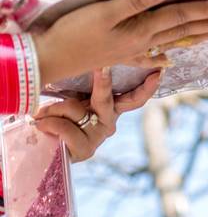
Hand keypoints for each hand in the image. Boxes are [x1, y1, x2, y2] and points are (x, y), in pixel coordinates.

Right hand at [33, 0, 207, 84]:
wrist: (49, 58)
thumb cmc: (74, 32)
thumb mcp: (103, 11)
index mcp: (143, 29)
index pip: (182, 16)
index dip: (205, 8)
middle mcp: (144, 42)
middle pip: (185, 30)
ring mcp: (133, 51)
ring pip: (173, 42)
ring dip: (197, 36)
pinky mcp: (120, 56)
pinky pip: (149, 58)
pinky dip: (161, 57)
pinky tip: (168, 61)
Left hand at [34, 66, 158, 161]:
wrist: (41, 146)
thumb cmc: (56, 118)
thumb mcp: (71, 100)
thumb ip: (81, 89)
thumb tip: (88, 67)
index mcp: (110, 109)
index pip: (134, 98)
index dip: (147, 87)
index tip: (157, 73)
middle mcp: (109, 123)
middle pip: (106, 99)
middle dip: (103, 82)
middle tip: (102, 67)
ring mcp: (98, 137)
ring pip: (75, 109)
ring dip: (53, 109)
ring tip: (43, 114)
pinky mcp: (85, 149)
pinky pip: (64, 127)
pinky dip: (49, 123)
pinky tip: (41, 125)